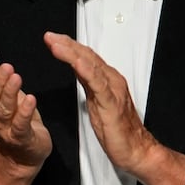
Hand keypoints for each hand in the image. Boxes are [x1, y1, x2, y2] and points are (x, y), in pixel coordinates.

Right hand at [0, 41, 49, 184]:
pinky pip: (20, 125)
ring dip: (9, 93)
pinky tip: (30, 99)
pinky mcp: (20, 137)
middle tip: (6, 66)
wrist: (25, 151)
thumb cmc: (14, 116)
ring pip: (4, 109)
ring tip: (16, 78)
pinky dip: (24, 112)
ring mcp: (5, 127)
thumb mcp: (2, 89)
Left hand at [43, 32, 184, 184]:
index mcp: (106, 80)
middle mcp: (111, 80)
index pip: (85, 57)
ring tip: (56, 44)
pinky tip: (77, 63)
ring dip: (72, 53)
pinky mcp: (111, 103)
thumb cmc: (117, 129)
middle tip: (49, 36)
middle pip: (87, 57)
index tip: (52, 39)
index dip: (68, 47)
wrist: (135, 149)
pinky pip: (98, 83)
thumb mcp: (96, 101)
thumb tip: (77, 68)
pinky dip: (87, 70)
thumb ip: (88, 83)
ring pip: (90, 65)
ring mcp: (112, 90)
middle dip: (67, 45)